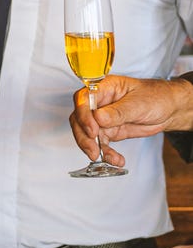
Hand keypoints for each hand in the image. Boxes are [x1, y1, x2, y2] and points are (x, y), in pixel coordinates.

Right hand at [69, 75, 192, 165]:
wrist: (169, 109)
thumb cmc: (155, 97)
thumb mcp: (139, 103)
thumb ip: (118, 111)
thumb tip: (98, 118)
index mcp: (104, 88)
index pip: (84, 98)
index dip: (83, 114)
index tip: (92, 130)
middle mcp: (99, 103)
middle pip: (79, 118)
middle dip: (84, 136)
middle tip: (93, 149)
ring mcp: (102, 118)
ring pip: (86, 133)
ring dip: (93, 148)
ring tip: (106, 158)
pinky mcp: (109, 131)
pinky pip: (100, 143)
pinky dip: (106, 153)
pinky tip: (116, 159)